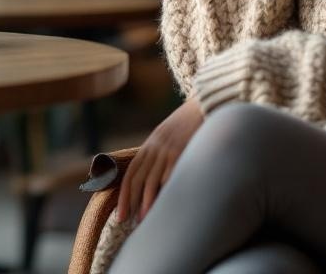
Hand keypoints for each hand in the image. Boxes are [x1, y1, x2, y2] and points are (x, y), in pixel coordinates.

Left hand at [116, 98, 204, 222]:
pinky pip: (169, 175)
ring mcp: (168, 150)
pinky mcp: (181, 151)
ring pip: (151, 180)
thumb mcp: (169, 135)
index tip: (121, 213)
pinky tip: (163, 204)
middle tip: (126, 220)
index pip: (131, 173)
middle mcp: (155, 148)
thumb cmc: (190, 125)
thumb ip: (160, 152)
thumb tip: (156, 177)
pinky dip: (164, 191)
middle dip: (130, 200)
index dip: (124, 194)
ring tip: (144, 219)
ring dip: (145, 202)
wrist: (204, 105)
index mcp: (150, 144)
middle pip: (137, 178)